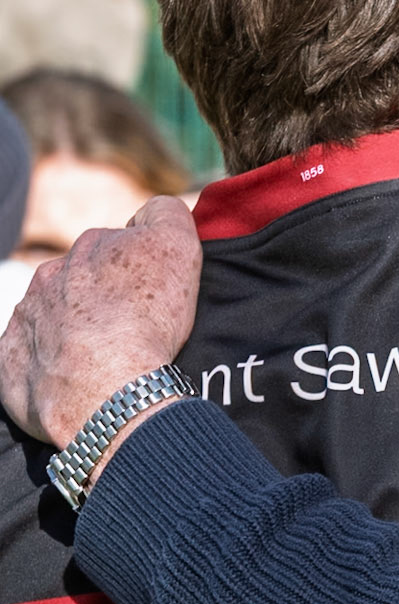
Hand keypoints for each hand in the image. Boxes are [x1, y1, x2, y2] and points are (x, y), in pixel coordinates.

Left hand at [0, 196, 201, 447]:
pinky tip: (74, 380)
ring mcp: (26, 318)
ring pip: (52, 317)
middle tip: (133, 329)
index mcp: (90, 247)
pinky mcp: (9, 361)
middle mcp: (51, 275)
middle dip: (102, 296)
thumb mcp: (176, 246)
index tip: (155, 293)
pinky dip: (47, 366)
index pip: (118, 243)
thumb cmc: (146, 319)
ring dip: (73, 330)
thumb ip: (166, 214)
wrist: (108, 391)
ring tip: (105, 361)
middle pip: (82, 280)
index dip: (141, 266)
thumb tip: (152, 212)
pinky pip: (26, 358)